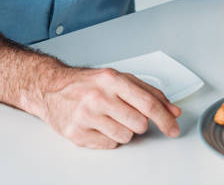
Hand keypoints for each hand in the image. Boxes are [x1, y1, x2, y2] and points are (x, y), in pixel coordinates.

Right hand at [38, 66, 181, 148]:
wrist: (50, 87)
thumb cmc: (85, 83)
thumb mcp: (117, 79)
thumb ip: (148, 92)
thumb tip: (172, 110)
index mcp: (111, 79)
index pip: (148, 103)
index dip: (165, 119)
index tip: (173, 128)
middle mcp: (98, 97)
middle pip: (139, 124)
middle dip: (138, 122)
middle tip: (125, 114)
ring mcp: (86, 116)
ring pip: (126, 137)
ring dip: (122, 130)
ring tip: (108, 118)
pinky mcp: (77, 133)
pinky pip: (109, 144)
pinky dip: (108, 137)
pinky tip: (98, 125)